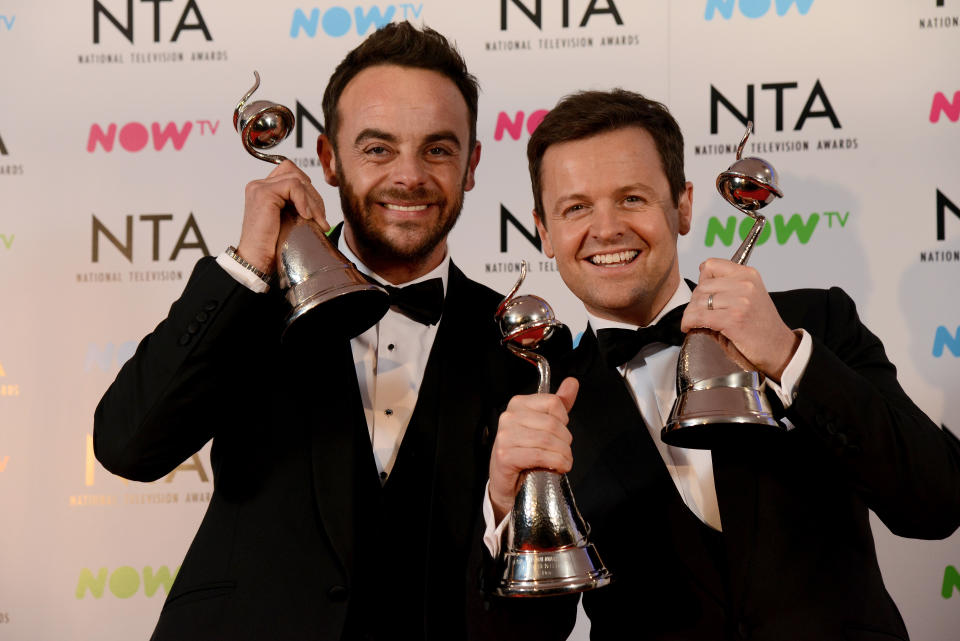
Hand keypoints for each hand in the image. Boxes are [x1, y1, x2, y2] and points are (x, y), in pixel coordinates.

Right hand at [236, 160, 328, 273]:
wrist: (257, 260)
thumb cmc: (272, 246)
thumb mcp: (290, 219)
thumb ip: (297, 204)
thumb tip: (318, 199)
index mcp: (265, 189)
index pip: (291, 172)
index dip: (308, 189)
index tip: (316, 211)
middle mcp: (260, 185)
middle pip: (297, 174)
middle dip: (314, 196)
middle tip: (321, 219)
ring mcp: (260, 187)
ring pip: (297, 180)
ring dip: (313, 201)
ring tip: (317, 221)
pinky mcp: (263, 193)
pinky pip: (293, 185)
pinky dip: (304, 201)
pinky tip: (306, 217)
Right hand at [488, 377, 578, 522]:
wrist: (507, 482)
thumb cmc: (526, 452)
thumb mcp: (544, 424)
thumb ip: (559, 403)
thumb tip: (572, 382)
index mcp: (518, 404)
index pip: (553, 402)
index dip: (564, 420)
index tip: (559, 433)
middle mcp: (509, 417)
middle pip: (553, 424)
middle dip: (565, 442)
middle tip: (563, 452)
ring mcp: (505, 436)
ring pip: (548, 440)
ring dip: (563, 455)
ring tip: (562, 461)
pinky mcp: (506, 456)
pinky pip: (539, 455)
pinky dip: (555, 463)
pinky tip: (557, 468)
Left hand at [682, 258, 799, 381]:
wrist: (778, 347)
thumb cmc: (761, 325)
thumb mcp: (750, 295)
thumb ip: (728, 285)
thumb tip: (700, 284)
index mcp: (748, 274)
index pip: (710, 265)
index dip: (702, 279)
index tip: (703, 292)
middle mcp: (745, 284)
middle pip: (701, 285)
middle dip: (695, 301)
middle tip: (699, 313)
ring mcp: (740, 301)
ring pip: (698, 301)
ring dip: (691, 314)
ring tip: (696, 322)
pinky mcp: (733, 319)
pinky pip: (698, 316)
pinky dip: (689, 323)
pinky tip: (690, 328)